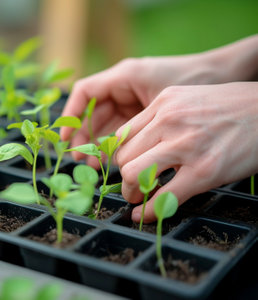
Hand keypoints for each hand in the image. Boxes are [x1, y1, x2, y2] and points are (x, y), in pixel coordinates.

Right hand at [60, 54, 225, 167]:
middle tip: (80, 160)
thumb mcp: (161, 100)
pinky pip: (121, 131)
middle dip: (83, 136)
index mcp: (124, 76)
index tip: (65, 138)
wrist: (223, 75)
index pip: (85, 92)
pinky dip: (114, 146)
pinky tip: (109, 162)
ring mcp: (133, 101)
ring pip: (105, 124)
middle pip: (93, 113)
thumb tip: (113, 154)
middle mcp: (123, 88)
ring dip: (96, 144)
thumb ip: (135, 125)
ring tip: (93, 166)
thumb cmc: (195, 79)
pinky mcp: (143, 114)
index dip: (71, 115)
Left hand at [115, 82, 257, 222]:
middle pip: (122, 157)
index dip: (120, 157)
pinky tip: (147, 214)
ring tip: (138, 198)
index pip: (121, 135)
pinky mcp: (204, 170)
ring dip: (131, 193)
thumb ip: (162, 119)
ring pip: (133, 174)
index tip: (126, 167)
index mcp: (163, 103)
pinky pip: (164, 196)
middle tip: (132, 186)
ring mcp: (186, 146)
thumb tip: (139, 146)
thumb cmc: (231, 108)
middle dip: (123, 177)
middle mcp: (169, 121)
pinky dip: (150, 211)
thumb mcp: (188, 100)